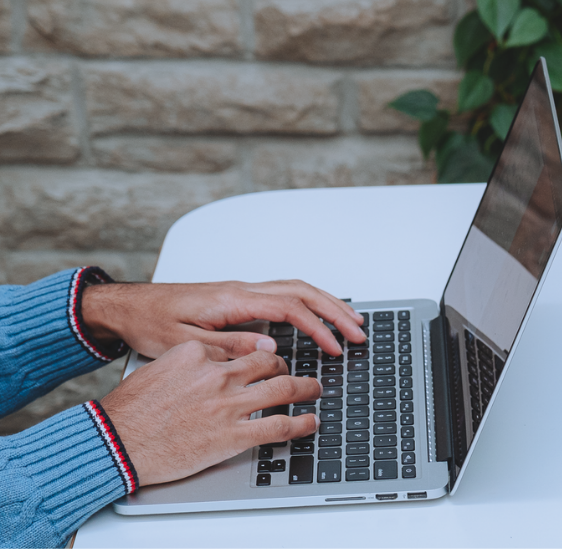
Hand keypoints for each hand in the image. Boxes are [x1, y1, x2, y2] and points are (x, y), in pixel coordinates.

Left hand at [81, 279, 364, 357]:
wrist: (127, 306)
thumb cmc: (149, 323)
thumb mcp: (184, 344)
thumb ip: (228, 346)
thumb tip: (269, 349)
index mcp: (233, 299)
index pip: (290, 309)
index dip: (318, 327)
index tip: (335, 348)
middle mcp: (242, 289)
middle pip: (303, 291)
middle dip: (335, 310)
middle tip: (359, 332)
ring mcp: (242, 290)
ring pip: (296, 289)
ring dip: (326, 304)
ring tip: (349, 323)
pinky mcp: (239, 297)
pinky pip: (284, 293)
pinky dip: (309, 302)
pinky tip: (318, 315)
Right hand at [101, 341, 319, 485]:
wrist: (115, 441)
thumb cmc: (130, 410)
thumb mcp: (158, 367)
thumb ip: (188, 360)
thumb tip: (206, 360)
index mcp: (197, 353)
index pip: (238, 347)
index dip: (254, 353)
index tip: (264, 359)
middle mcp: (218, 375)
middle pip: (268, 361)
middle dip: (287, 366)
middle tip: (295, 372)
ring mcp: (228, 405)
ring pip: (283, 388)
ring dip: (306, 388)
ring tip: (315, 390)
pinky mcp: (233, 435)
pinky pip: (279, 426)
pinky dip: (301, 424)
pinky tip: (310, 423)